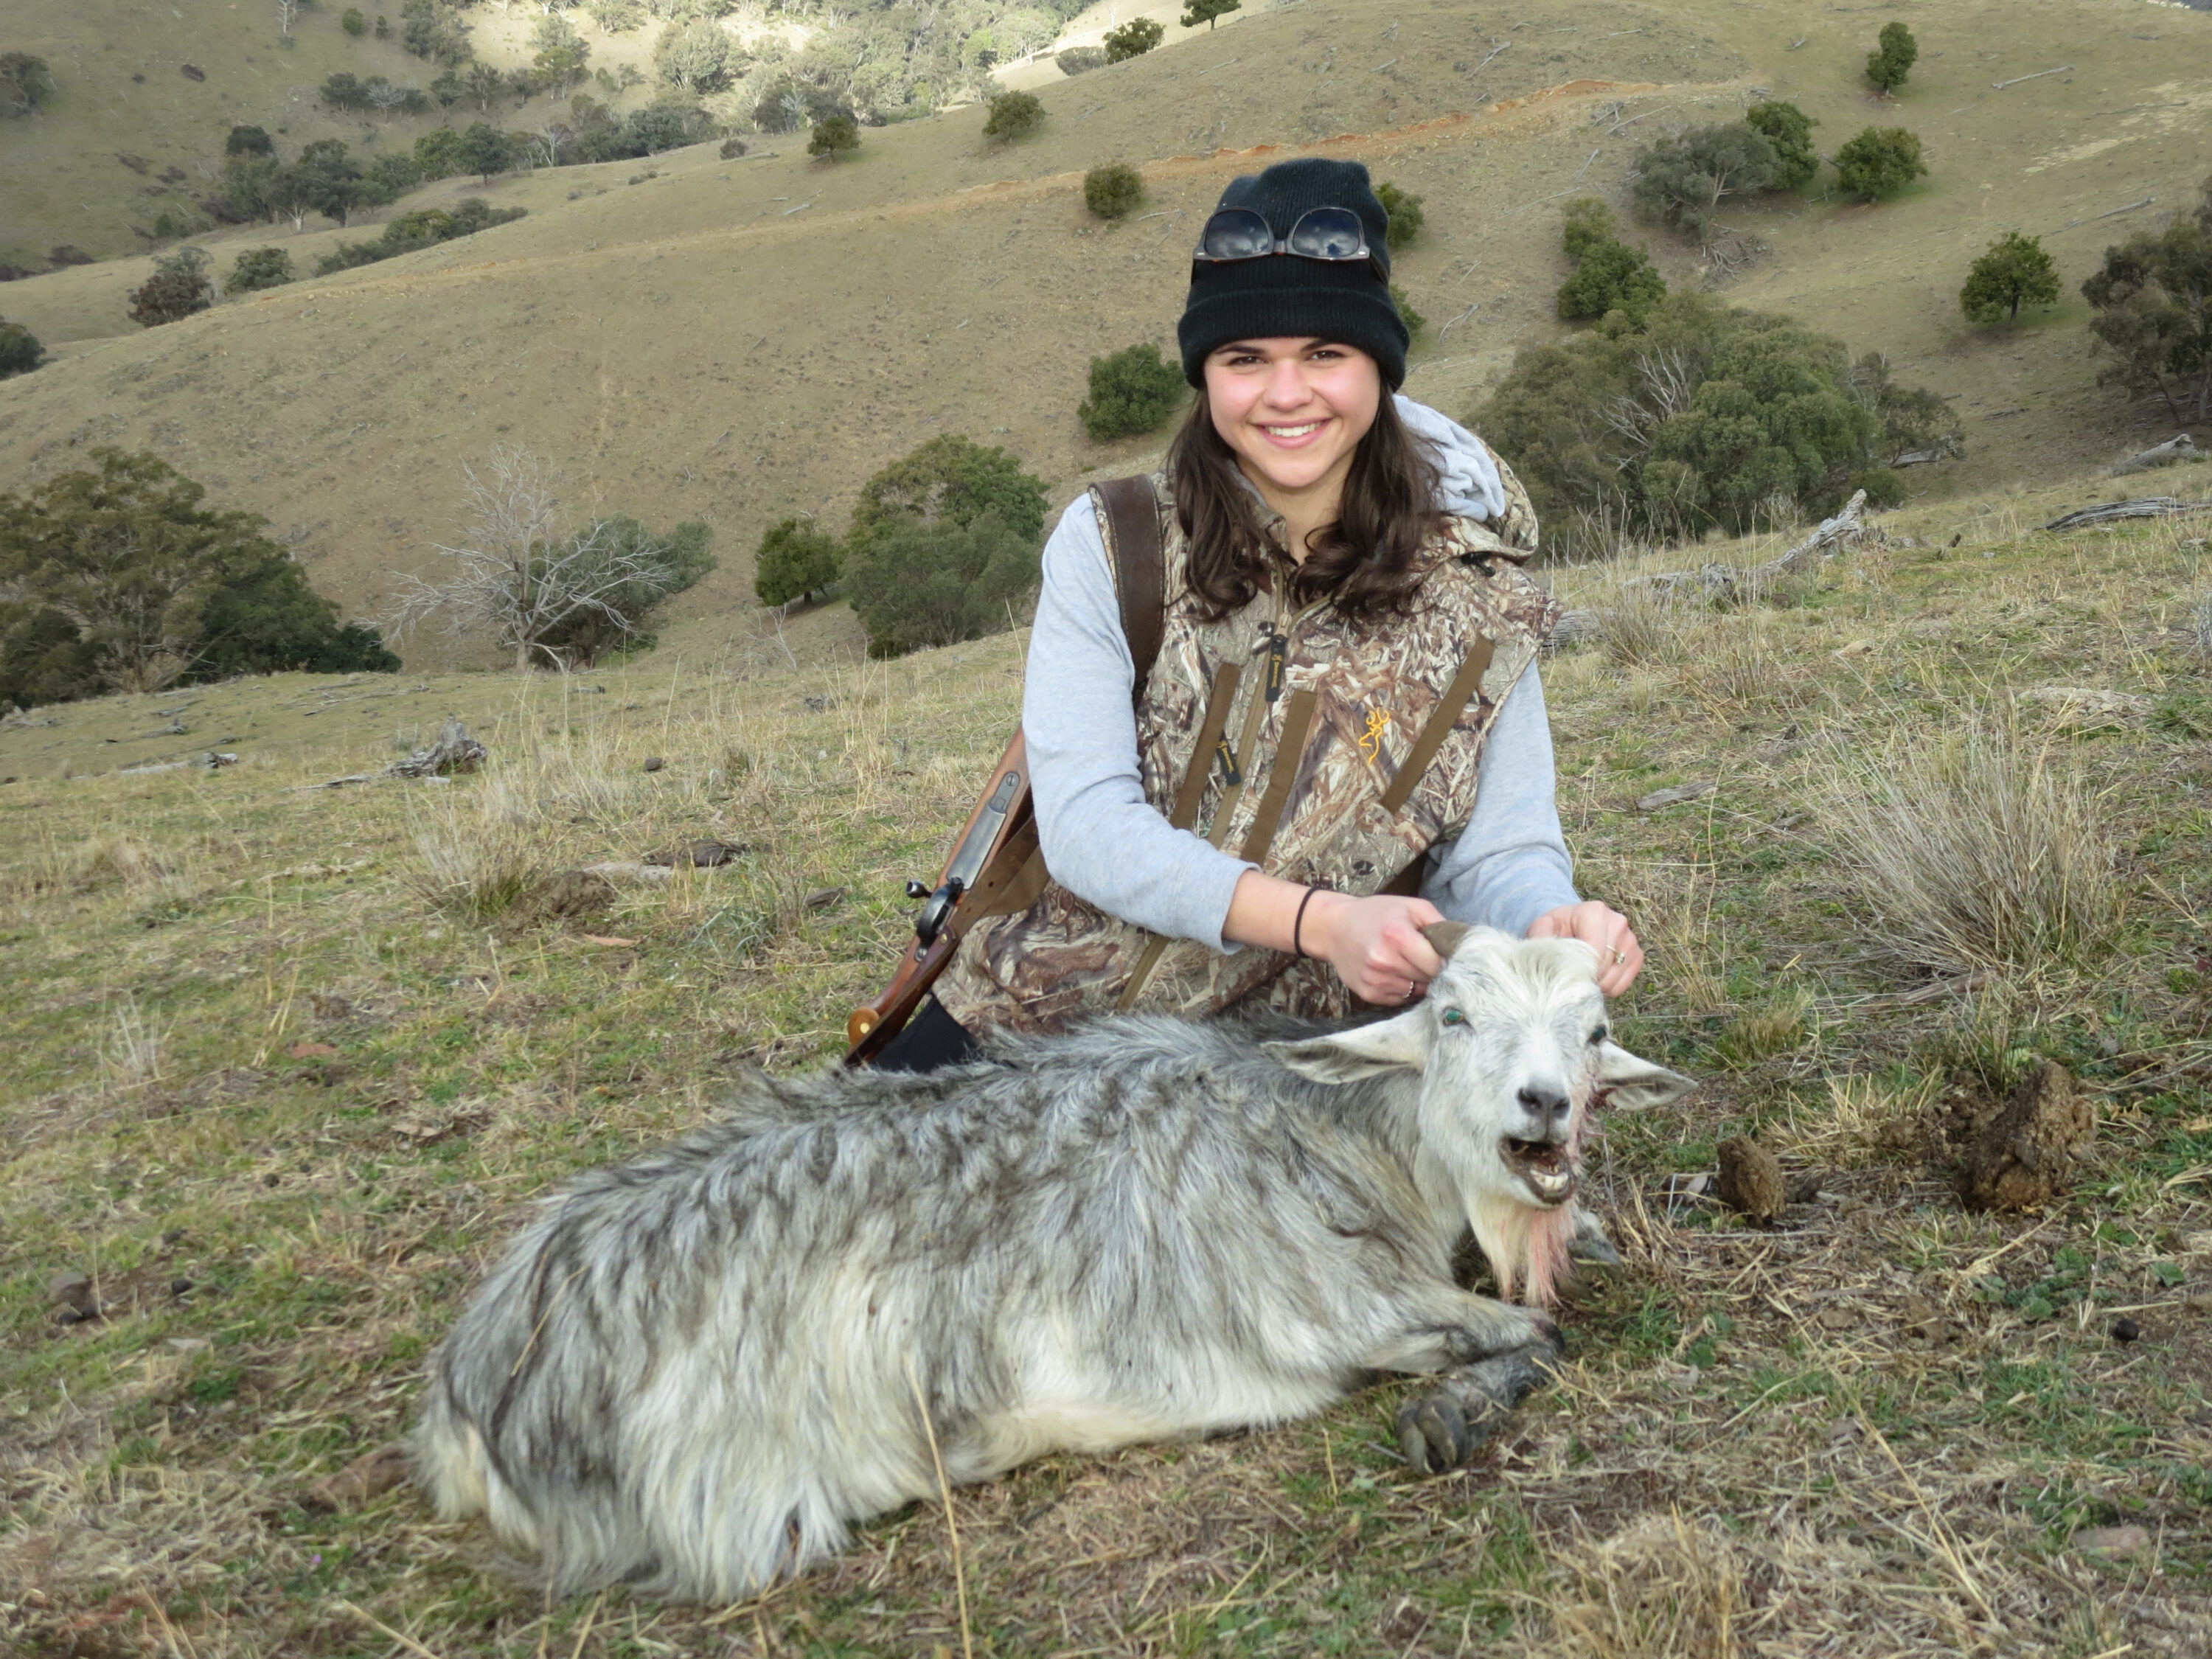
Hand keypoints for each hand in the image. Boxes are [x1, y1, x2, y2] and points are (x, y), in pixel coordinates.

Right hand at [1303, 890, 1447, 1004]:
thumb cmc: (1376, 914)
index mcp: (1397, 936)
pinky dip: (1405, 988)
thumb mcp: (1411, 907)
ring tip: (1408, 963)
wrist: (1333, 928)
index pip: (1437, 964)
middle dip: (1433, 970)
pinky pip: (1401, 999)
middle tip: (1426, 957)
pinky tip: (1396, 973)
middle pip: (1429, 979)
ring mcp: (1376, 981)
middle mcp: (1385, 962)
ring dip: (1419, 981)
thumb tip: (1463, 947)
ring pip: (1417, 991)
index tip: (1446, 956)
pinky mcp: (1369, 994)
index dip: (1446, 961)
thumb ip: (1439, 924)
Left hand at [1528, 901, 1642, 996]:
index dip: (1581, 969)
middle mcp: (1617, 922)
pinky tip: (1595, 981)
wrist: (1573, 928)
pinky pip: (1625, 983)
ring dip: (1597, 986)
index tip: (1569, 974)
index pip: (1594, 950)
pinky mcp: (1637, 955)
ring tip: (1582, 978)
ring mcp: (1630, 939)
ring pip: (1615, 976)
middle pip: (1605, 964)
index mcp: (1594, 911)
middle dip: (1587, 978)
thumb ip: (1540, 935)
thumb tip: (1546, 949)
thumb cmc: (1558, 928)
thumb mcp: (1543, 927)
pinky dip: (1609, 989)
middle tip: (1572, 978)